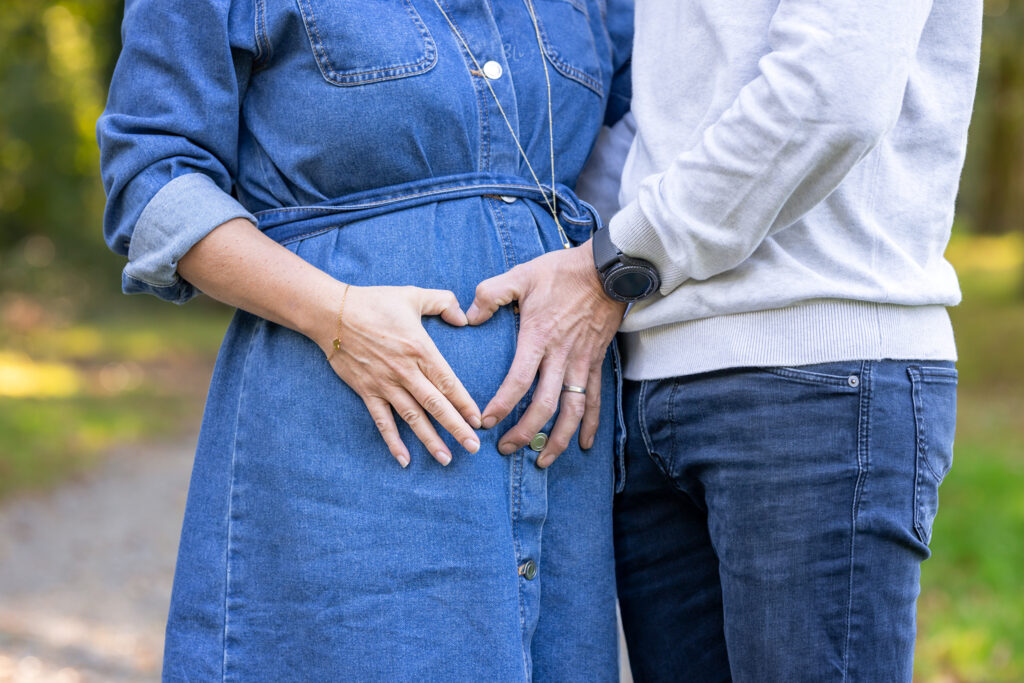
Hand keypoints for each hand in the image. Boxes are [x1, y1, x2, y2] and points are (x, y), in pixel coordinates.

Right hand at [317, 285, 481, 467]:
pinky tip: (405, 460)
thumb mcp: (413, 294)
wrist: (331, 313)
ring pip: (412, 418)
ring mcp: (384, 384)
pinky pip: (382, 421)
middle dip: (456, 428)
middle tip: (473, 447)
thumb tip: (464, 318)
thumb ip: (444, 302)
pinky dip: (393, 442)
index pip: (448, 382)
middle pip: (435, 405)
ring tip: (446, 459)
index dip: (465, 403)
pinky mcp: (366, 391)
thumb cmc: (374, 302)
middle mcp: (405, 371)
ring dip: (430, 440)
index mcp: (420, 349)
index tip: (478, 420)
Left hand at [466, 240, 625, 467]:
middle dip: (525, 433)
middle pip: (545, 406)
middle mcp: (561, 357)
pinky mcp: (596, 364)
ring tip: (542, 460)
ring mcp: (582, 364)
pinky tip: (583, 444)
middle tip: (505, 449)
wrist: (607, 271)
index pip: (518, 381)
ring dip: (558, 440)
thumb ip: (490, 294)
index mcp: (539, 338)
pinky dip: (590, 425)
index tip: (485, 422)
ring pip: (572, 412)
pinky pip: (594, 401)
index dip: (501, 405)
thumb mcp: (520, 276)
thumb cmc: (561, 272)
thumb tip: (467, 317)